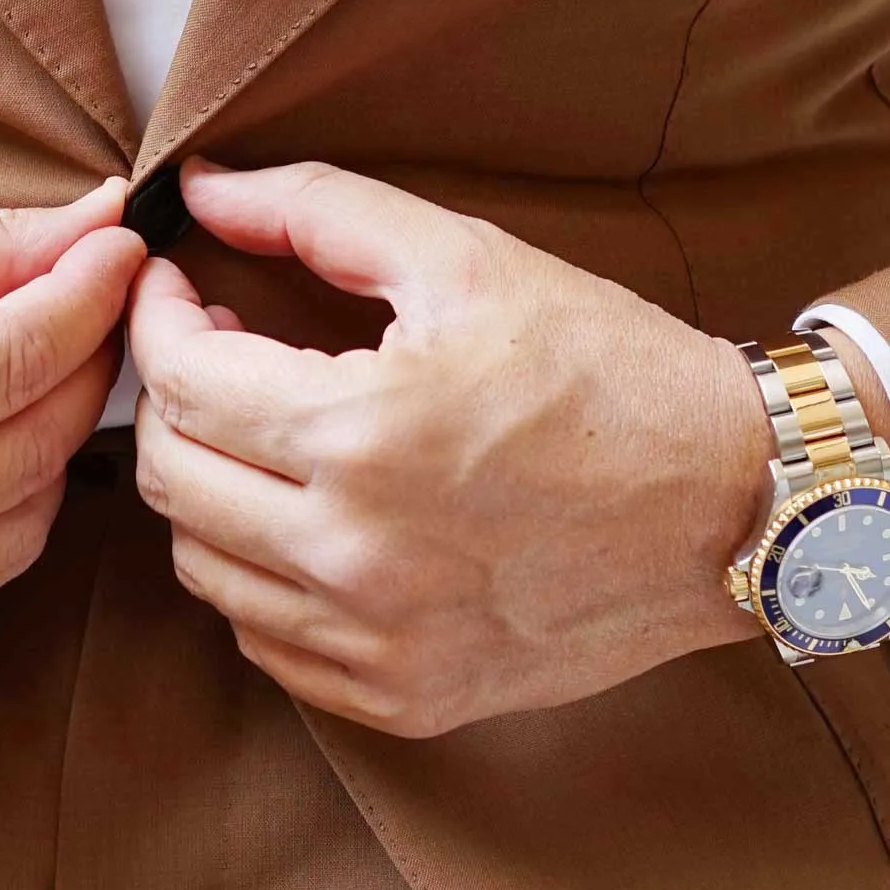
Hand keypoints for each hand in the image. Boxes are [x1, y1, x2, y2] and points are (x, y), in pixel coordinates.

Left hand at [128, 160, 777, 738]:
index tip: (178, 289)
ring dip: (208, 489)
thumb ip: (317, 210)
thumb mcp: (469, 260)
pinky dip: (259, 576)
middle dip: (169, 400)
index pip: (180, 381)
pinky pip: (267, 642)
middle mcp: (355, 555)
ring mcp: (377, 643)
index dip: (156, 320)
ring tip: (263, 432)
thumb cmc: (609, 369)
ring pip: (203, 569)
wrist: (733, 503)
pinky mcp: (405, 699)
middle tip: (218, 353)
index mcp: (363, 434)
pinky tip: (307, 517)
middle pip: (170, 479)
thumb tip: (197, 190)